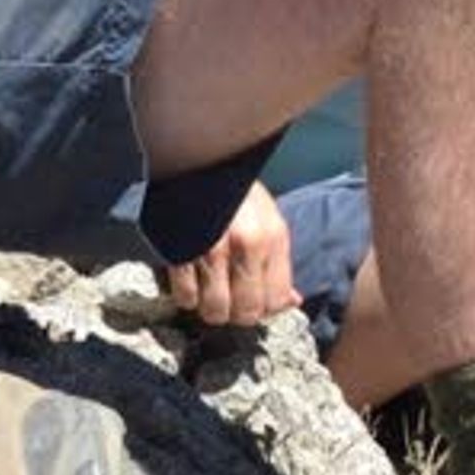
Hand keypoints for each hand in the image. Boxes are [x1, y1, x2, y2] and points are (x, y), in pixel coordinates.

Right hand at [161, 179, 296, 327]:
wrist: (196, 159)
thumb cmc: (234, 192)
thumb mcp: (268, 219)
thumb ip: (280, 263)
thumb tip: (293, 301)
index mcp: (273, 237)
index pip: (276, 299)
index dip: (265, 309)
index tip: (254, 302)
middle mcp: (247, 245)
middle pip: (247, 312)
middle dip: (238, 314)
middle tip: (230, 302)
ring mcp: (213, 248)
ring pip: (215, 311)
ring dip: (211, 310)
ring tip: (209, 294)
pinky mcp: (181, 250)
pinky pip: (185, 296)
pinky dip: (186, 296)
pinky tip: (190, 280)